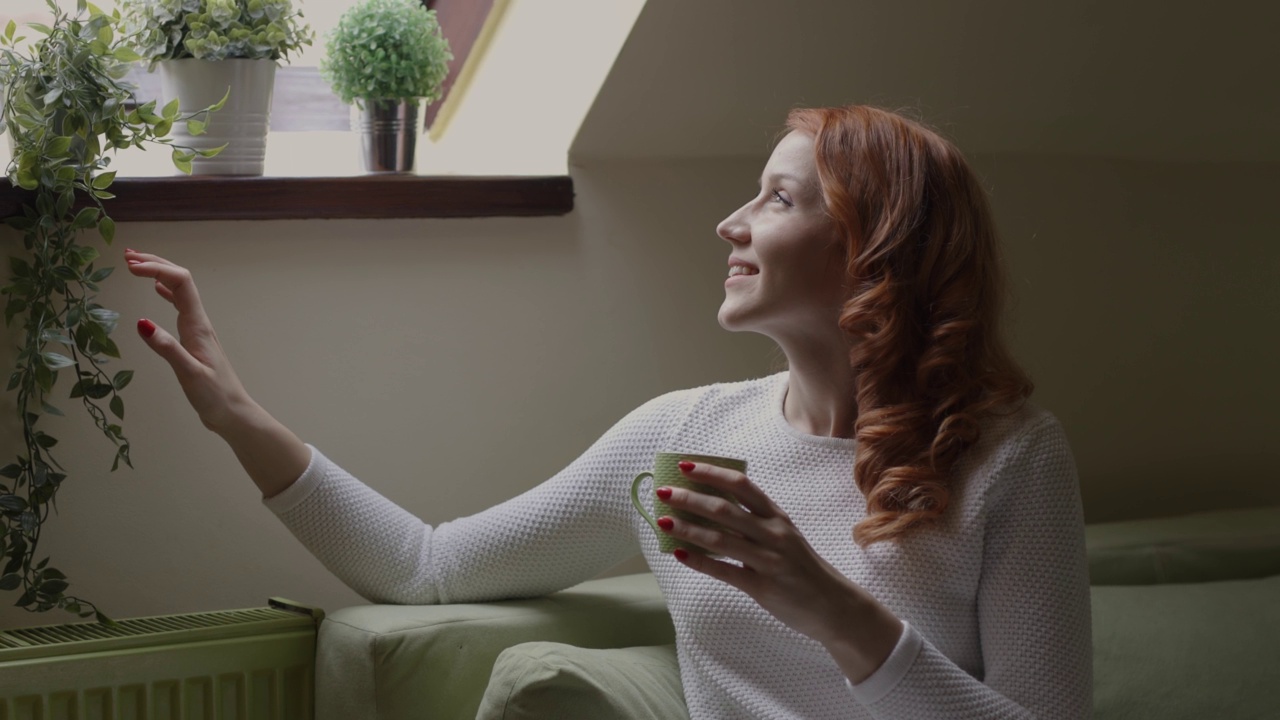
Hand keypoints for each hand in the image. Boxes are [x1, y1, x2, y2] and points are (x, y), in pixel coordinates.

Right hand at [125, 250, 253, 434]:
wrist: (233, 412)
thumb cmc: (214, 396)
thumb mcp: (189, 374)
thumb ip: (167, 348)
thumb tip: (142, 322)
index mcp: (198, 326)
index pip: (179, 282)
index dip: (156, 268)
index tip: (130, 268)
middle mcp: (199, 322)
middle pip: (179, 280)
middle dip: (155, 263)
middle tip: (127, 256)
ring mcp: (197, 329)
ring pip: (178, 291)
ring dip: (158, 274)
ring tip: (134, 264)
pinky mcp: (194, 339)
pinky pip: (179, 306)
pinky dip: (165, 292)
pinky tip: (156, 290)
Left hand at [657, 461, 902, 681]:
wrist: (834, 606)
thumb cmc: (802, 568)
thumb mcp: (784, 536)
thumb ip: (755, 522)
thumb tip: (710, 508)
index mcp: (777, 516)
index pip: (742, 485)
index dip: (712, 473)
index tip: (685, 465)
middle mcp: (773, 533)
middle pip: (725, 509)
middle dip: (690, 499)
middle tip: (663, 492)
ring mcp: (769, 560)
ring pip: (721, 539)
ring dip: (688, 528)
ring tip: (662, 521)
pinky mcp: (763, 587)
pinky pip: (725, 572)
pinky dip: (699, 562)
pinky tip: (678, 554)